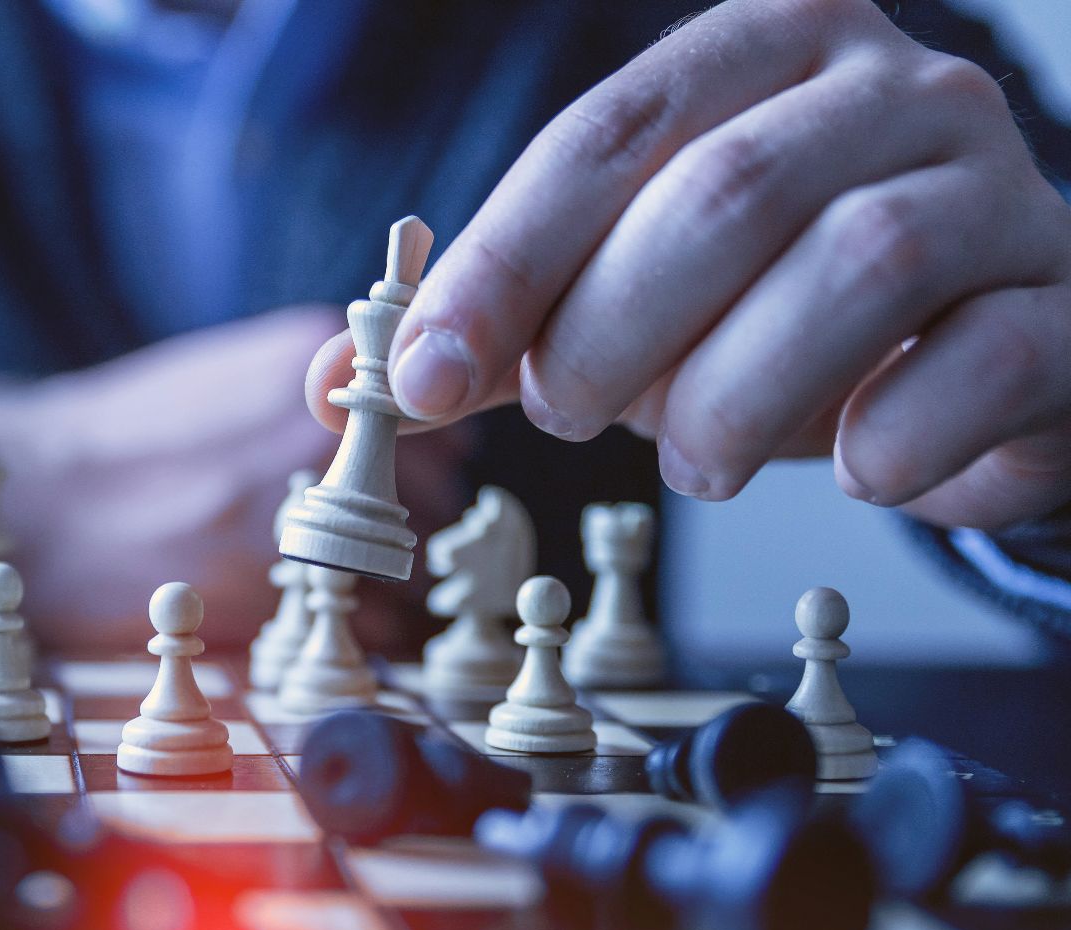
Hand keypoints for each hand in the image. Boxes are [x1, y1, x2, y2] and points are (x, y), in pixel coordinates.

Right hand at [0, 306, 465, 650]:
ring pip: (411, 567)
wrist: (38, 503)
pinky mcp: (279, 591)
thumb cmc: (125, 442)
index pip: (442, 418)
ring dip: (386, 586)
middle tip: (350, 546)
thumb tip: (397, 423)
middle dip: (405, 527)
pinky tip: (306, 619)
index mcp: (314, 361)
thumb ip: (317, 391)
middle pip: (435, 495)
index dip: (421, 463)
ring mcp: (305, 510)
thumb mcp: (227, 374)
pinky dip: (361, 636)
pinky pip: (374, 626)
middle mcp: (322, 431)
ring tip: (324, 586)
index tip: (394, 487)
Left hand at [314, 0, 1070, 529]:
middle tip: (571, 415)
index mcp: (765, 50)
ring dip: (735, 397)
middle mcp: (895, 90)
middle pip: (725, 193)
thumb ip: (498, 327)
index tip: (422, 377)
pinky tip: (850, 469)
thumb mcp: (627, 299)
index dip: (503, 262)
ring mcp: (1000, 186)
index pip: (608, 134)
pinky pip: (982, 363)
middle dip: (611, 332)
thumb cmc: (776, 314)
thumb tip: (340, 381)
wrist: (976, 354)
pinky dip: (892, 440)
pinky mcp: (1064, 303)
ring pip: (860, 264)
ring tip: (690, 461)